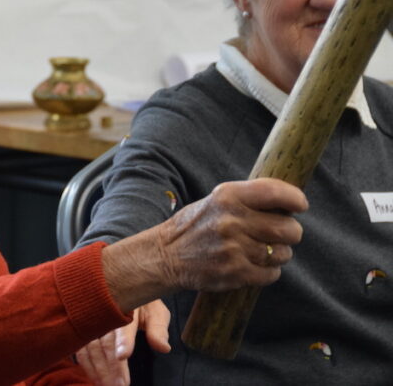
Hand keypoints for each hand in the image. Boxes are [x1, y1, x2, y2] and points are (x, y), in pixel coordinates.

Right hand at [74, 300, 169, 385]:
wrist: (119, 287)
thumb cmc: (141, 303)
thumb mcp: (155, 312)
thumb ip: (158, 329)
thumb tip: (164, 348)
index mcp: (125, 304)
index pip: (123, 324)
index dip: (123, 340)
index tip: (123, 356)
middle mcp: (103, 311)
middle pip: (104, 341)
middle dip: (111, 366)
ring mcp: (89, 319)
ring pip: (89, 347)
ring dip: (98, 369)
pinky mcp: (81, 329)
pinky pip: (80, 349)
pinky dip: (86, 366)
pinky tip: (95, 378)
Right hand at [157, 178, 306, 291]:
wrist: (166, 256)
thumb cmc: (196, 225)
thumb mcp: (216, 201)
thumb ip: (248, 199)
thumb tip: (290, 202)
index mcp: (227, 196)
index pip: (275, 192)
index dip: (295, 198)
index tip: (300, 205)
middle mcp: (231, 220)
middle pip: (288, 228)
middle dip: (291, 232)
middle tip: (281, 233)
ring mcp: (234, 248)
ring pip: (283, 253)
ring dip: (279, 254)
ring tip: (261, 251)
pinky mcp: (235, 273)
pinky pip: (272, 273)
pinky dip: (268, 271)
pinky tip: (254, 265)